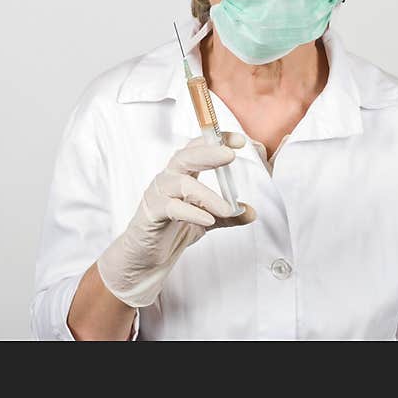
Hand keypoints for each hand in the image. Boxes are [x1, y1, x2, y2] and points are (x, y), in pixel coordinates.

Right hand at [96, 131, 255, 307]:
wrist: (146, 256)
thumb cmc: (172, 230)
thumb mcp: (206, 220)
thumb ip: (227, 214)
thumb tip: (251, 212)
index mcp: (181, 174)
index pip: (197, 149)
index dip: (216, 141)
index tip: (239, 140)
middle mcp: (168, 179)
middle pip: (186, 157)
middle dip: (208, 153)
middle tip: (230, 154)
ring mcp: (157, 194)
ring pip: (181, 183)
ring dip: (207, 195)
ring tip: (227, 208)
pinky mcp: (151, 213)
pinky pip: (171, 208)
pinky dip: (192, 212)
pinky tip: (208, 220)